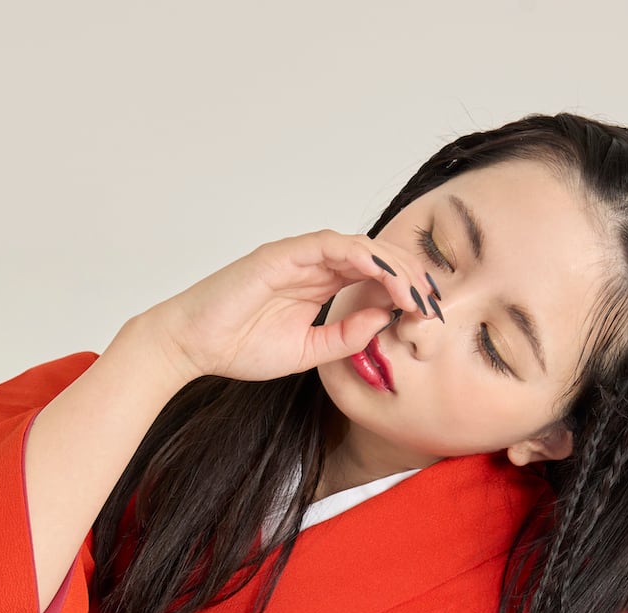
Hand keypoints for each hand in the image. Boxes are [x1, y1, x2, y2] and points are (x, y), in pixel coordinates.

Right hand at [141, 229, 434, 386]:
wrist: (194, 345)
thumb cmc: (240, 347)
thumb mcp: (308, 352)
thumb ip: (345, 336)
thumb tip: (384, 318)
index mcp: (322, 286)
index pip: (375, 279)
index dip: (406, 293)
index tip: (429, 318)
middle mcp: (315, 265)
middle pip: (377, 258)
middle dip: (410, 278)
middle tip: (433, 305)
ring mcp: (300, 255)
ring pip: (362, 247)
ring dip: (394, 266)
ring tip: (416, 292)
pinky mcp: (283, 253)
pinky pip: (332, 245)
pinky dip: (363, 255)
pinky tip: (385, 275)